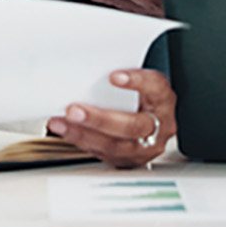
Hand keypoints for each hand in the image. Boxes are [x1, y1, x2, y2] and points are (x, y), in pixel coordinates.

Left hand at [47, 69, 176, 167]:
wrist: (153, 120)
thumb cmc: (142, 95)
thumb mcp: (140, 80)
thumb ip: (122, 74)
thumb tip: (90, 66)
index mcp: (163, 98)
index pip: (156, 87)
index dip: (137, 82)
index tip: (114, 76)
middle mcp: (160, 125)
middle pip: (133, 126)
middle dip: (100, 119)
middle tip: (75, 110)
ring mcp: (146, 147)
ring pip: (115, 145)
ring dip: (84, 134)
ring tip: (62, 123)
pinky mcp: (129, 160)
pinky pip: (104, 154)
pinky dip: (82, 142)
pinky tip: (67, 132)